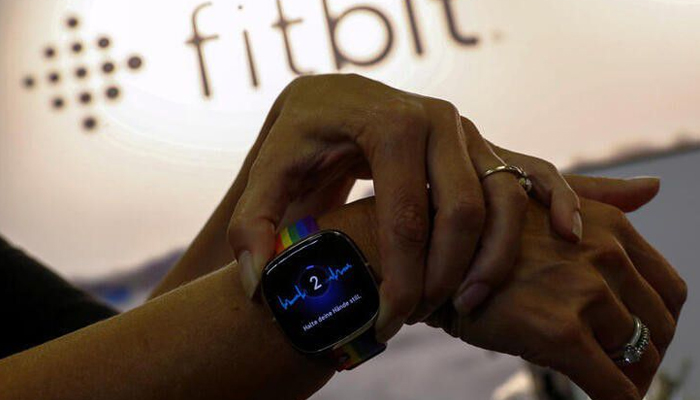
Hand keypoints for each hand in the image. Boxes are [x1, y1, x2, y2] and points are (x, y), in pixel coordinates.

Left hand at [227, 73, 656, 341]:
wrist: (332, 101)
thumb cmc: (301, 142)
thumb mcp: (269, 178)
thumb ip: (254, 227)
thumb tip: (259, 282)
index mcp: (387, 125)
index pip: (404, 215)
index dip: (398, 277)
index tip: (386, 323)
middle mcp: (437, 121)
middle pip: (460, 211)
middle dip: (445, 275)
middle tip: (424, 317)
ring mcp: (466, 131)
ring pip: (503, 199)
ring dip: (496, 257)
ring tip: (471, 304)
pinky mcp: (483, 143)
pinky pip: (534, 171)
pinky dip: (559, 198)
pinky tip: (570, 234)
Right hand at [424, 199, 685, 398]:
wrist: (420, 257)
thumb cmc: (477, 233)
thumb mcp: (542, 200)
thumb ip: (600, 197)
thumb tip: (655, 186)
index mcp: (608, 224)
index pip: (668, 288)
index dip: (657, 321)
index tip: (633, 339)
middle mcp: (604, 253)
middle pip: (659, 325)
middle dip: (647, 354)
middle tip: (621, 370)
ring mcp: (583, 291)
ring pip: (639, 358)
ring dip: (629, 378)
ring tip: (601, 382)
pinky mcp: (559, 333)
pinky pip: (612, 387)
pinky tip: (595, 399)